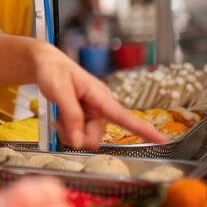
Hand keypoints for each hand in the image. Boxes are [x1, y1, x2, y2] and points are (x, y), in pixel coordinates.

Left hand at [31, 41, 165, 148]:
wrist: (45, 64)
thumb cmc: (53, 71)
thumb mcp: (59, 91)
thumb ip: (71, 116)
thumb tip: (79, 143)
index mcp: (100, 96)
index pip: (123, 116)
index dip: (143, 129)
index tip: (161, 140)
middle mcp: (100, 106)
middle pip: (96, 136)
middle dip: (78, 137)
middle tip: (60, 125)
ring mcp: (92, 112)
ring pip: (86, 138)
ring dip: (71, 135)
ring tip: (59, 120)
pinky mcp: (84, 116)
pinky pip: (79, 134)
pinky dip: (68, 132)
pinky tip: (60, 121)